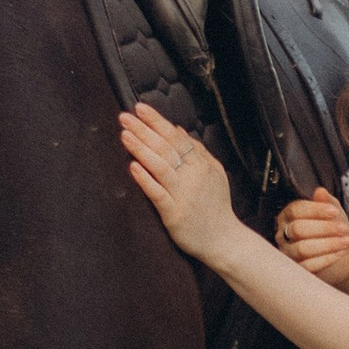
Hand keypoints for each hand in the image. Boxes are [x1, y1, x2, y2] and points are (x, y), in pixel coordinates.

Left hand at [118, 106, 239, 263]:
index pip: (176, 137)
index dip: (157, 122)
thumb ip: (198, 151)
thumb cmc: (216, 206)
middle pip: (165, 148)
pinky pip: (158, 194)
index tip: (140, 109)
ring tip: (125, 135)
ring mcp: (183, 195)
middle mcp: (192, 176)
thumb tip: (178, 130)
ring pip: (160, 166)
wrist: (224, 240)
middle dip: (144, 130)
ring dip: (141, 149)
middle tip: (124, 117)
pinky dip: (145, 179)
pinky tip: (133, 167)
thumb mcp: (214, 173)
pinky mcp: (174, 214)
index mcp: (201, 164)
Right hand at [275, 191, 348, 292]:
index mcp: (288, 215)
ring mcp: (287, 253)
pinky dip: (326, 259)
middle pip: (298, 229)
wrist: (338, 254)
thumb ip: (325, 201)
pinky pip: (308, 266)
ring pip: (302, 249)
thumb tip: (320, 191)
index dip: (315, 210)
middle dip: (324, 228)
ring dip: (328, 245)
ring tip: (346, 241)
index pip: (296, 210)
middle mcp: (283, 234)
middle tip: (344, 229)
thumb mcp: (332, 212)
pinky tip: (340, 253)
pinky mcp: (296, 270)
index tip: (334, 212)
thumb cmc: (332, 230)